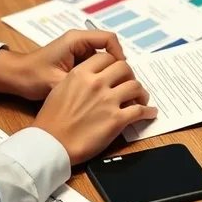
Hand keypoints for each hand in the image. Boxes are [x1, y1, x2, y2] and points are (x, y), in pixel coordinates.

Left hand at [0, 30, 124, 100]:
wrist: (15, 76)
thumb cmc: (32, 76)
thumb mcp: (57, 82)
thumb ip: (79, 85)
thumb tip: (102, 94)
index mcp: (76, 40)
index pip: (109, 39)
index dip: (119, 55)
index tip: (122, 73)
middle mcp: (79, 42)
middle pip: (108, 49)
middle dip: (116, 67)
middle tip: (120, 85)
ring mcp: (78, 51)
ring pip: (103, 59)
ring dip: (108, 73)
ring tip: (111, 89)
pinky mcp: (76, 60)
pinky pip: (95, 65)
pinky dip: (99, 76)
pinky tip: (99, 91)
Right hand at [33, 52, 157, 164]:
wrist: (51, 144)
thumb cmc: (51, 120)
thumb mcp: (60, 89)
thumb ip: (78, 79)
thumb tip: (91, 79)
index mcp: (81, 74)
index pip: (106, 57)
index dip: (114, 63)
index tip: (117, 71)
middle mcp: (96, 83)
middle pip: (124, 68)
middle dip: (129, 75)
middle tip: (129, 83)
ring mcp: (108, 101)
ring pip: (135, 86)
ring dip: (141, 92)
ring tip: (141, 98)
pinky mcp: (116, 120)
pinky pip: (140, 111)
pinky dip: (148, 111)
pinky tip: (150, 112)